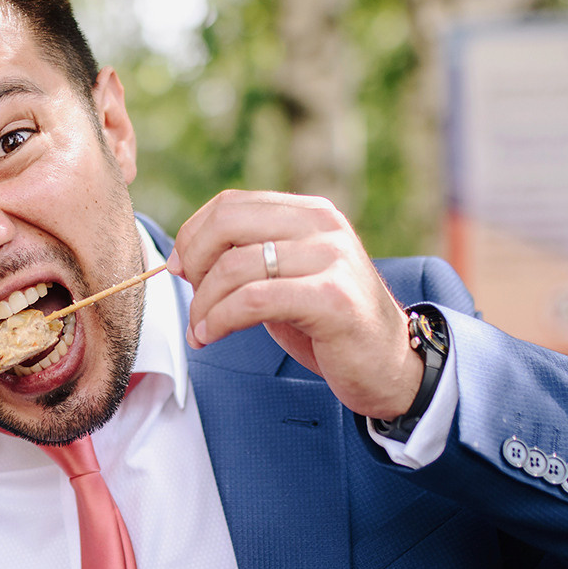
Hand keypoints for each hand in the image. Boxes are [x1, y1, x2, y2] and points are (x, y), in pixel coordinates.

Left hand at [168, 190, 422, 419]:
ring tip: (200, 330)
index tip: (179, 268)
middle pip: (228, 224)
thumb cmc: (330, 323)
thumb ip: (248, 257)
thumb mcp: (287, 277)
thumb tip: (183, 258)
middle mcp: (322, 226)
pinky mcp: (332, 298)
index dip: (192, 235)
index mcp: (309, 213)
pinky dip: (220, 319)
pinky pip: (253, 301)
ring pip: (235, 267)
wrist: (389, 364)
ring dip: (204, 304)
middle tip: (190, 296)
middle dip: (193, 262)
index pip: (231, 204)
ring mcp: (331, 259)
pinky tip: (212, 335)